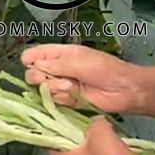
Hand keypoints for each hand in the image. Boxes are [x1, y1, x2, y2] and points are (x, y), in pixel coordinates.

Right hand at [21, 43, 140, 112]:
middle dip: (39, 77)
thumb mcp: (80, 61)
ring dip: (55, 88)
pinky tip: (74, 95)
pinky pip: (54, 100)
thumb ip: (56, 64)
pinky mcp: (68, 101)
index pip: (36, 54)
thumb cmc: (106, 70)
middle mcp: (59, 69)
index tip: (31, 64)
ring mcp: (63, 85)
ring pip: (43, 89)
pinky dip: (62, 98)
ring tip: (72, 86)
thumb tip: (33, 65)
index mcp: (62, 54)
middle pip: (33, 73)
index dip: (30, 59)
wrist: (124, 90)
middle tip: (52, 78)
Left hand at [48, 115, 145, 154]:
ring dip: (89, 138)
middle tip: (82, 115)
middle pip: (66, 144)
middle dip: (74, 130)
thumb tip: (94, 121)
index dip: (54, 125)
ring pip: (82, 149)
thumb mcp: (98, 129)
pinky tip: (108, 137)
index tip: (62, 112)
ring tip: (97, 124)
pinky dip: (99, 146)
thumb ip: (92, 121)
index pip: (49, 140)